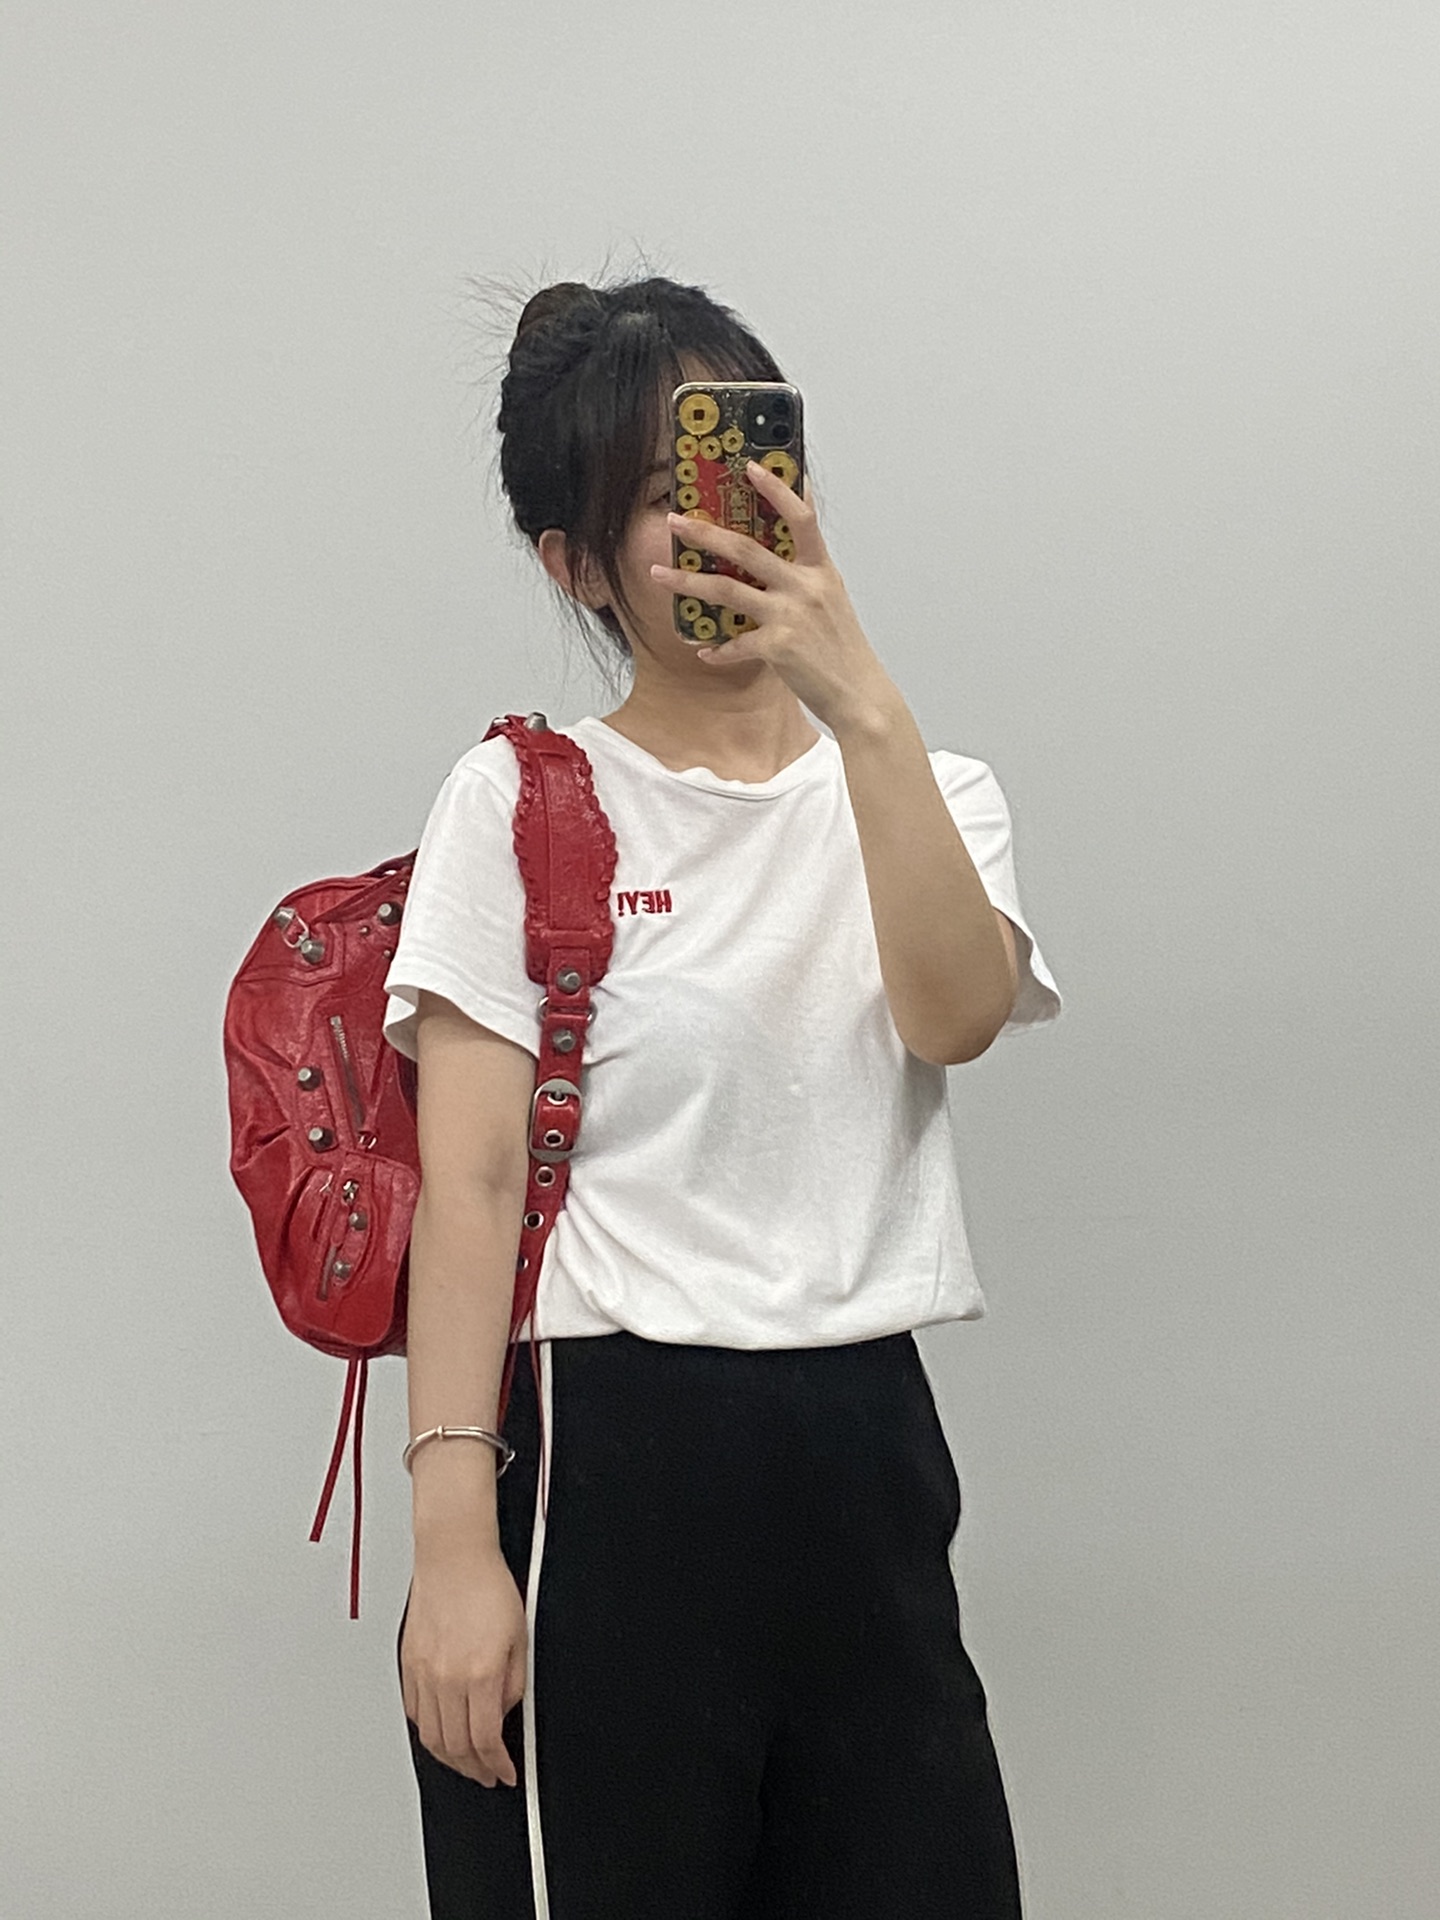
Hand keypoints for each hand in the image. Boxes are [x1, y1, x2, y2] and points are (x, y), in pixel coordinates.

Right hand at [400, 1551, 527, 1787]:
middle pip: (456, 1747)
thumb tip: (504, 1714)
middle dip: (475, 1769)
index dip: (498, 1765)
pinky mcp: (408, 1665)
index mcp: (481, 1673)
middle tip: (487, 1774)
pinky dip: (427, 1732)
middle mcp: (448, 1678)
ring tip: (465, 1762)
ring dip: (450, 1758)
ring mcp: (424, 1673)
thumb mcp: (520, 1637)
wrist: (454, 1557)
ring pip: (430, 1737)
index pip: (486, 1740)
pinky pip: (414, 1713)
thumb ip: (514, 1684)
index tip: (506, 1773)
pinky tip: (440, 1732)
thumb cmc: (488, 1587)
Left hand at [649, 460, 898, 734]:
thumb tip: (773, 562)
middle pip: (747, 549)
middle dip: (706, 532)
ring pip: (728, 591)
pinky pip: (735, 644)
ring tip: (658, 574)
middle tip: (676, 521)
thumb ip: (805, 577)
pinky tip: (703, 651)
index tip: (751, 467)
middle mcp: (805, 587)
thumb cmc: (842, 649)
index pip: (801, 518)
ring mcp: (791, 616)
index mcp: (821, 570)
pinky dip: (717, 649)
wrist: (859, 694)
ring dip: (688, 582)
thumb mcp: (831, 601)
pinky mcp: (779, 647)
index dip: (777, 489)